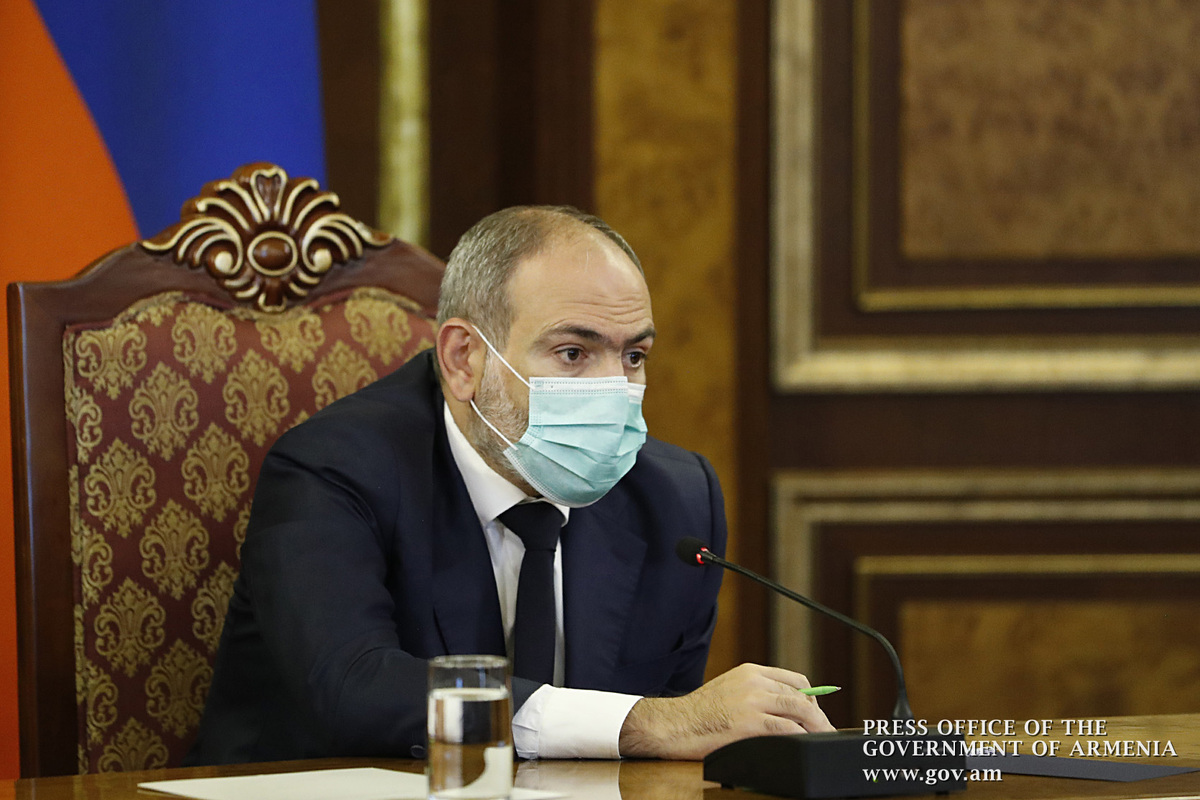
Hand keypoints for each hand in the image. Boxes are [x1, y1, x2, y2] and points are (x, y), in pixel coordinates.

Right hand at [618, 663, 834, 759]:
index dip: (812, 697)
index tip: (818, 712)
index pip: (795, 679)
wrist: (674, 724)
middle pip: (801, 695)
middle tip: (826, 731)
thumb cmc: (698, 713)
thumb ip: (755, 693)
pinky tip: (806, 745)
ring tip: (824, 739)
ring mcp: (752, 701)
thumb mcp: (729, 690)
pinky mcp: (750, 723)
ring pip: (799, 709)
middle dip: (819, 715)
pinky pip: (787, 729)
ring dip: (818, 726)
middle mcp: (754, 681)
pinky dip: (802, 737)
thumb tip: (784, 709)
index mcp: (751, 671)